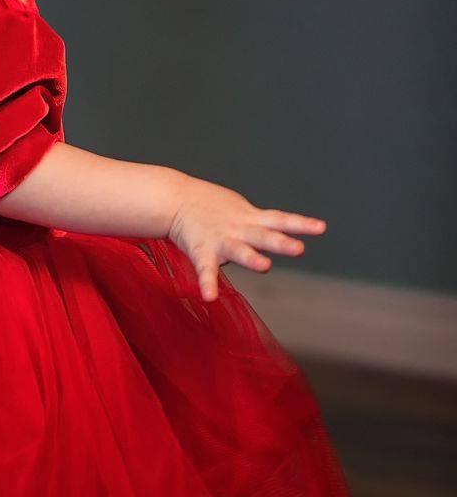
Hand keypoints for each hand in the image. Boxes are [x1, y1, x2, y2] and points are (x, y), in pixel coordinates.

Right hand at [167, 176, 325, 301]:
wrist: (176, 199)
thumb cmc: (211, 207)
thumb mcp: (238, 210)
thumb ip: (256, 225)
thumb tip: (269, 243)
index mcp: (251, 219)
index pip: (280, 220)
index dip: (301, 224)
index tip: (321, 228)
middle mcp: (240, 230)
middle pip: (264, 236)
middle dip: (281, 243)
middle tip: (298, 248)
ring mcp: (222, 240)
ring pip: (240, 250)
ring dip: (251, 258)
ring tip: (264, 266)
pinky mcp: (202, 250)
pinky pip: (205, 269)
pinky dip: (207, 283)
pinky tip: (209, 297)